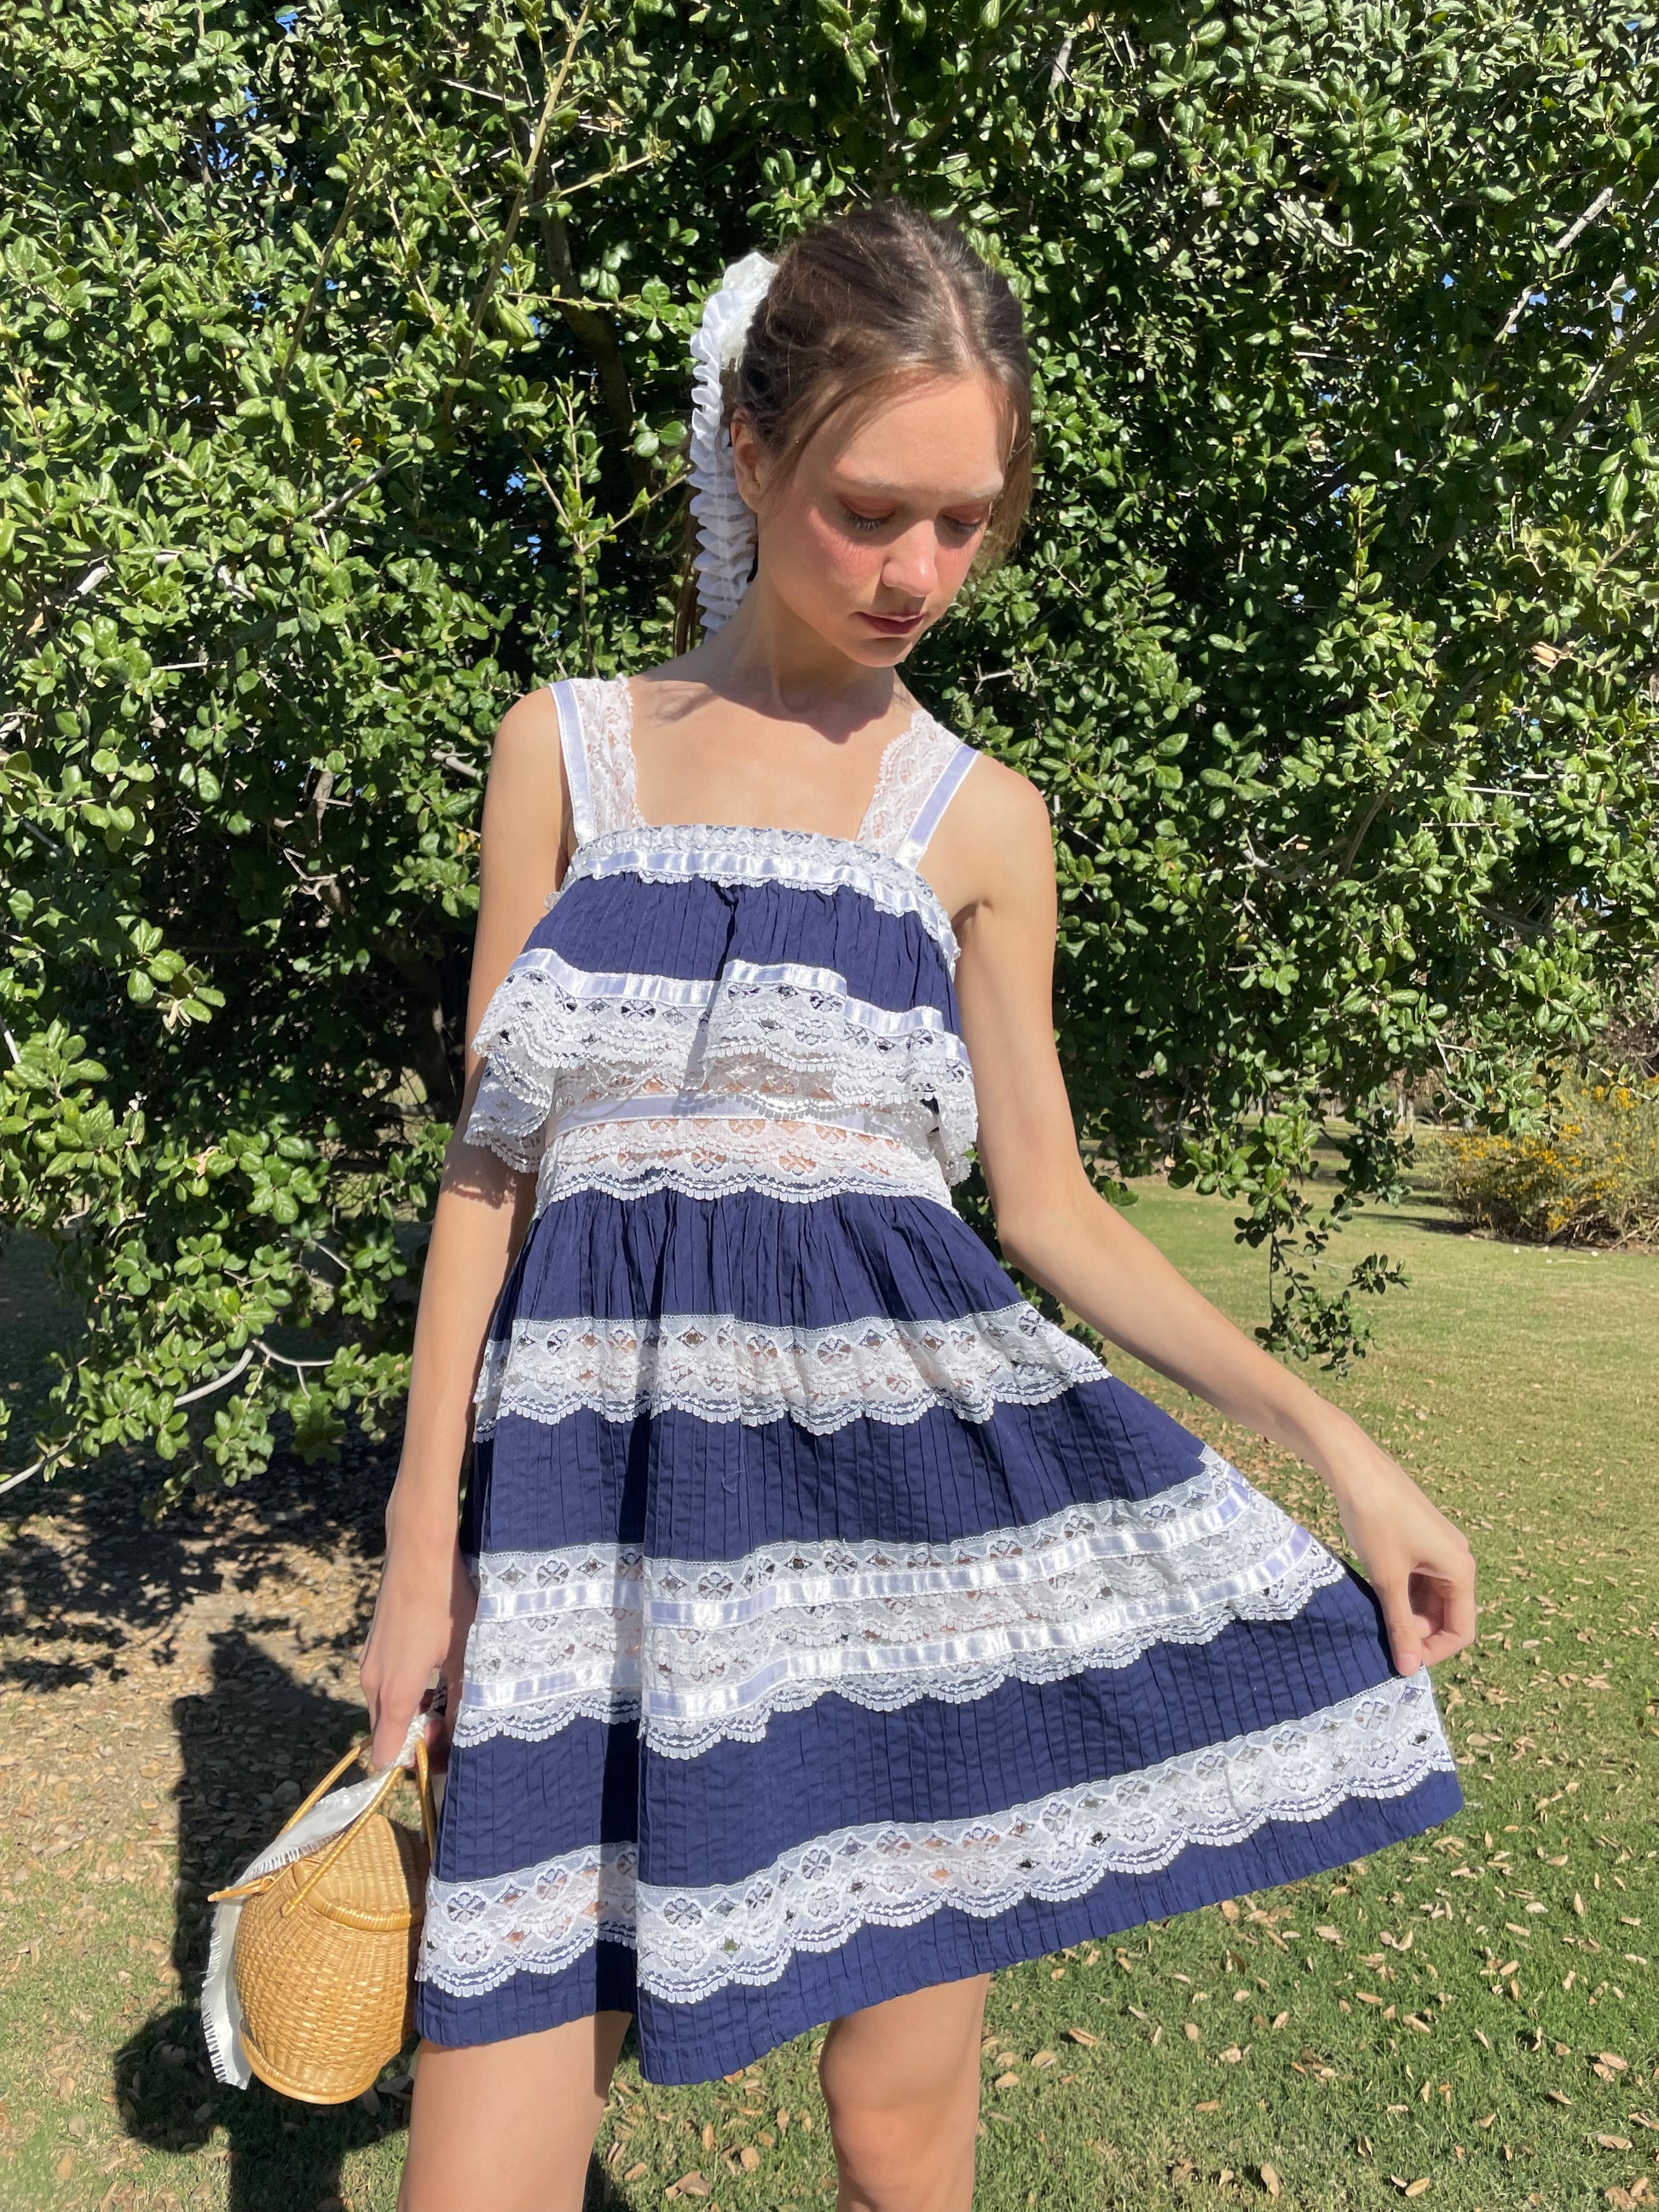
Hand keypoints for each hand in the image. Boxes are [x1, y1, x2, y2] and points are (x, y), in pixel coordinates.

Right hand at [359, 1511, 477, 1769]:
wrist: (418, 1550)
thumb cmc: (446, 1601)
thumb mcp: (465, 1655)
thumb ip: (461, 1702)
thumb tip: (458, 1738)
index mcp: (394, 1692)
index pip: (385, 1755)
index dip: (414, 1763)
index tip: (444, 1752)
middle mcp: (372, 1683)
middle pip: (387, 1733)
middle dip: (418, 1735)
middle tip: (455, 1717)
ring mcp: (369, 1663)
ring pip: (387, 1707)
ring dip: (414, 1711)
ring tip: (451, 1690)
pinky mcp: (372, 1648)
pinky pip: (385, 1685)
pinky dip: (407, 1690)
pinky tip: (436, 1668)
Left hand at [1318, 1431, 1476, 1675]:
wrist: (1354, 1465)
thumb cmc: (1374, 1518)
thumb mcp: (1387, 1578)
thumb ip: (1400, 1624)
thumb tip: (1408, 1668)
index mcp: (1461, 1570)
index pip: (1461, 1630)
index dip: (1434, 1652)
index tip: (1402, 1660)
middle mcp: (1456, 1558)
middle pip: (1447, 1615)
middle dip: (1419, 1633)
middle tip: (1383, 1639)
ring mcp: (1437, 1548)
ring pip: (1430, 1598)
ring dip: (1408, 1614)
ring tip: (1375, 1620)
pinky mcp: (1418, 1539)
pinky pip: (1418, 1579)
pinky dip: (1401, 1594)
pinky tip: (1376, 1598)